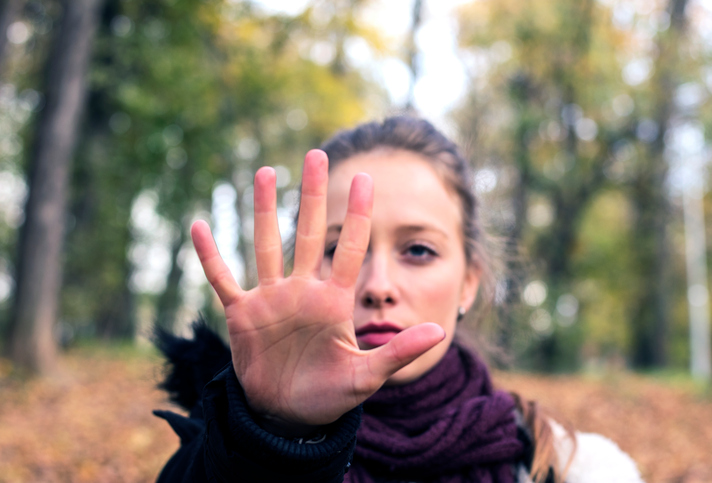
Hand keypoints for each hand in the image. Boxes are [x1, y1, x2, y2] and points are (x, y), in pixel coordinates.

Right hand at [191, 149, 444, 429]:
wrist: (288, 415)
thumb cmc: (330, 395)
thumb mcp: (366, 376)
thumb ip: (398, 352)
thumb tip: (440, 332)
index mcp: (334, 301)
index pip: (350, 250)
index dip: (358, 216)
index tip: (367, 178)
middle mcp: (303, 291)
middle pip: (308, 234)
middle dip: (312, 196)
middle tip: (316, 155)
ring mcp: (271, 300)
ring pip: (266, 246)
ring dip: (264, 211)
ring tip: (265, 172)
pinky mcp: (242, 315)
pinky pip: (223, 279)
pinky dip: (210, 256)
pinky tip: (200, 225)